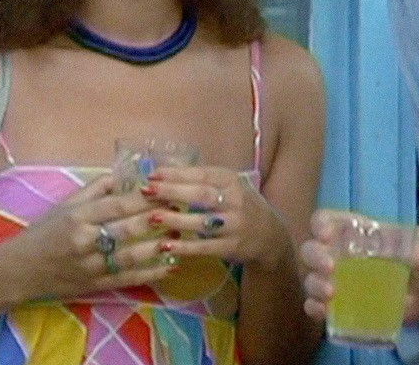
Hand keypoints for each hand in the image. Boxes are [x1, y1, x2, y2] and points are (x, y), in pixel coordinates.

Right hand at [0, 174, 174, 301]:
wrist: (19, 271)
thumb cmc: (43, 233)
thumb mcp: (65, 205)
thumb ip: (96, 189)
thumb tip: (126, 174)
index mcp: (78, 216)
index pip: (118, 204)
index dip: (145, 198)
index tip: (168, 190)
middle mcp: (86, 240)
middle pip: (128, 228)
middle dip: (158, 218)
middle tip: (182, 210)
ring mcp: (92, 266)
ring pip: (132, 256)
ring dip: (159, 246)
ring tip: (180, 237)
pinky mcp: (96, 286)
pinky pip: (128, 279)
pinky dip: (151, 273)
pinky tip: (170, 266)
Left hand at [139, 166, 291, 270]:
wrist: (271, 237)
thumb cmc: (241, 207)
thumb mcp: (230, 187)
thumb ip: (203, 180)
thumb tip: (165, 171)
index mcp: (232, 181)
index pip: (202, 174)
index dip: (176, 174)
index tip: (152, 174)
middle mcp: (235, 200)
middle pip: (201, 194)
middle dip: (172, 191)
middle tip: (146, 190)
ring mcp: (234, 225)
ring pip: (202, 221)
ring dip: (176, 219)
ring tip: (152, 217)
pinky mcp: (232, 247)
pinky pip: (205, 247)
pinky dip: (185, 246)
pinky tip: (165, 246)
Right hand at [298, 210, 418, 321]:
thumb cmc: (416, 259)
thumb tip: (417, 258)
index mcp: (351, 231)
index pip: (325, 220)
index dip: (320, 224)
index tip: (326, 235)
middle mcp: (336, 253)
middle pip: (311, 249)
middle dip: (315, 256)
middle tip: (330, 268)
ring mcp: (334, 280)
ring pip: (310, 278)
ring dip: (315, 284)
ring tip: (331, 294)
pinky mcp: (337, 305)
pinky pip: (315, 305)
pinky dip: (314, 308)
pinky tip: (324, 311)